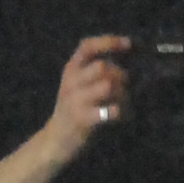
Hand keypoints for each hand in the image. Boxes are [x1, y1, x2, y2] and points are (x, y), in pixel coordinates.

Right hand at [47, 34, 128, 163]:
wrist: (55, 140)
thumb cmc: (75, 108)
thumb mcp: (77, 84)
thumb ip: (95, 71)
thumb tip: (124, 62)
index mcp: (70, 69)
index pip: (87, 46)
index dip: (108, 42)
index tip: (128, 44)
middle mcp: (70, 82)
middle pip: (101, 66)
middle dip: (119, 75)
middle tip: (123, 87)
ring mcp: (75, 101)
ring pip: (107, 85)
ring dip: (121, 94)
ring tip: (122, 103)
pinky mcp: (82, 119)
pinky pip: (110, 110)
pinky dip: (120, 112)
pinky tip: (118, 116)